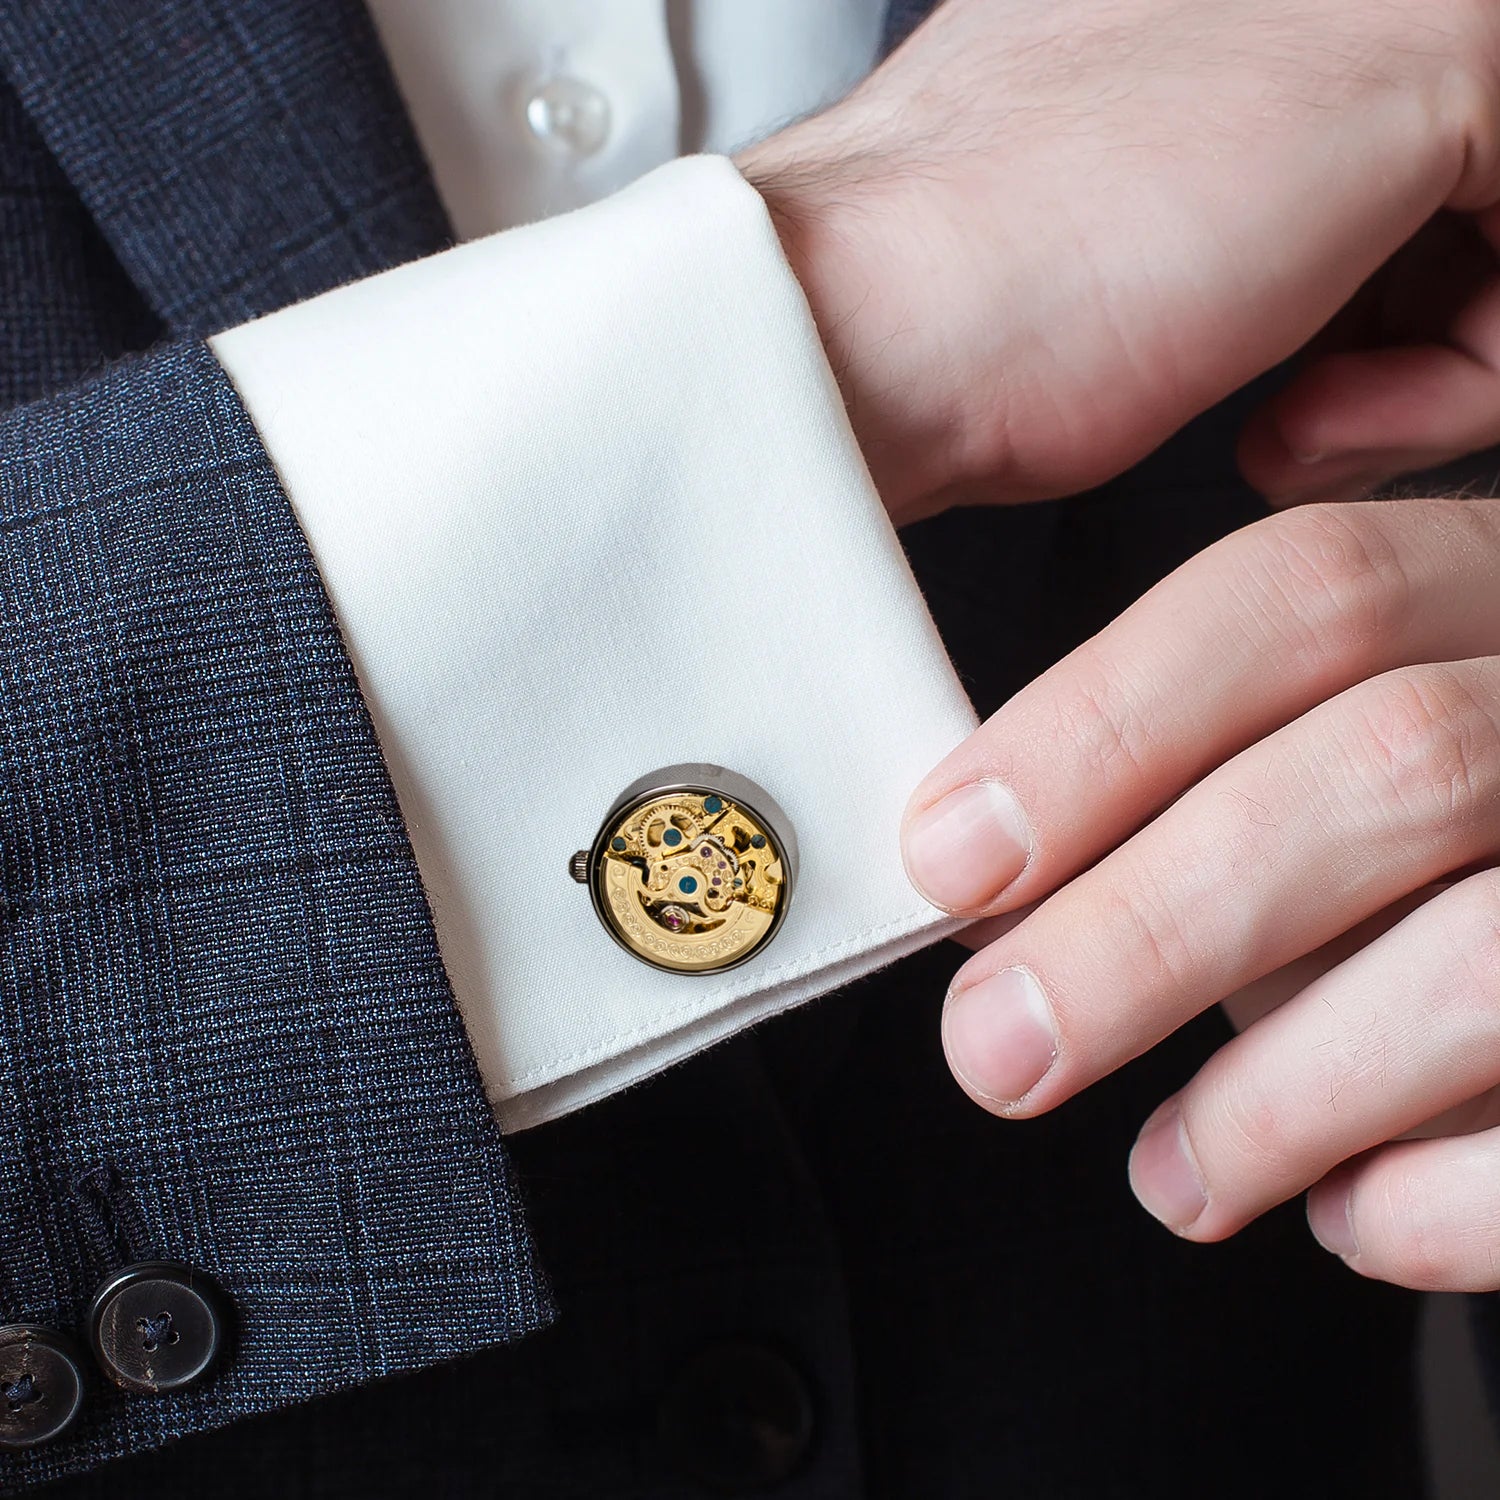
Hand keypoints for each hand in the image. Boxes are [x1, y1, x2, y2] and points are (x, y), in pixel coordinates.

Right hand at [738, 0, 1499, 522]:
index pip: (1420, 159)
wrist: (868, 321)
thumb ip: (1269, 187)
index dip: (1408, 286)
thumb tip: (1373, 264)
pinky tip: (1305, 411)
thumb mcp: (1144, 219)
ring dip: (1449, 368)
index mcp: (1242, 7)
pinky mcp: (1444, 44)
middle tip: (1319, 407)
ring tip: (1301, 417)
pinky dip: (1457, 382)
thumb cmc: (965, 313)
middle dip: (1447, 328)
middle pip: (1487, 185)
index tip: (1319, 369)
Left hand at [900, 497, 1499, 1290]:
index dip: (1102, 727)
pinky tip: (1353, 1214)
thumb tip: (997, 855)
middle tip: (995, 1048)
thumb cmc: (1444, 835)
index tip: (952, 857)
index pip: (1304, 595)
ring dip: (1280, 1093)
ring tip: (1174, 1173)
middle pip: (1388, 766)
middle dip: (1150, 927)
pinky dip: (1442, 1200)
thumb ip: (1221, 751)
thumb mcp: (1356, 731)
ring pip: (1491, 958)